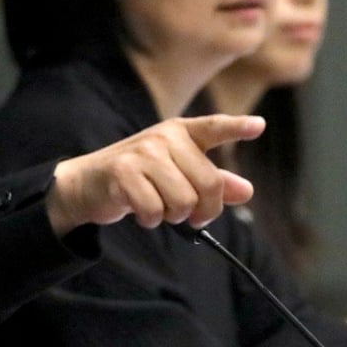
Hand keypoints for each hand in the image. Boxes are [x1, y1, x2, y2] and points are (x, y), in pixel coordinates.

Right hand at [44, 114, 264, 233]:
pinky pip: (154, 210)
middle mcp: (163, 137)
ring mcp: (142, 152)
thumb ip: (213, 182)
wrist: (88, 182)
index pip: (213, 128)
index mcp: (180, 133)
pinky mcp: (123, 171)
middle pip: (208, 183)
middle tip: (189, 217)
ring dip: (172, 216)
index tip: (258, 126)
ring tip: (158, 208)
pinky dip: (150, 220)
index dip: (236, 127)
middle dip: (203, 210)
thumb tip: (246, 190)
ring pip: (183, 201)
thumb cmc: (139, 178)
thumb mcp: (178, 176)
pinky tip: (141, 212)